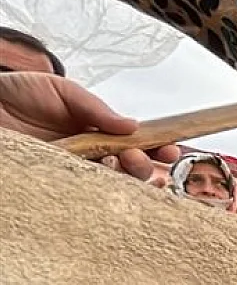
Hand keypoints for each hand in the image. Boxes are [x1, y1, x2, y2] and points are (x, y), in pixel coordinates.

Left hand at [0, 72, 179, 181]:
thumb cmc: (19, 92)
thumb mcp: (62, 91)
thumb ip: (96, 108)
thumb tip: (133, 125)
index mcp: (97, 132)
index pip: (133, 144)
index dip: (156, 149)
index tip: (170, 150)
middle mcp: (89, 155)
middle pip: (127, 170)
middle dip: (143, 167)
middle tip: (138, 159)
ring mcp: (72, 171)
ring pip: (109, 185)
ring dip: (124, 180)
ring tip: (124, 165)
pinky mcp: (52, 183)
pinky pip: (79, 194)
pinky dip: (96, 192)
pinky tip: (102, 185)